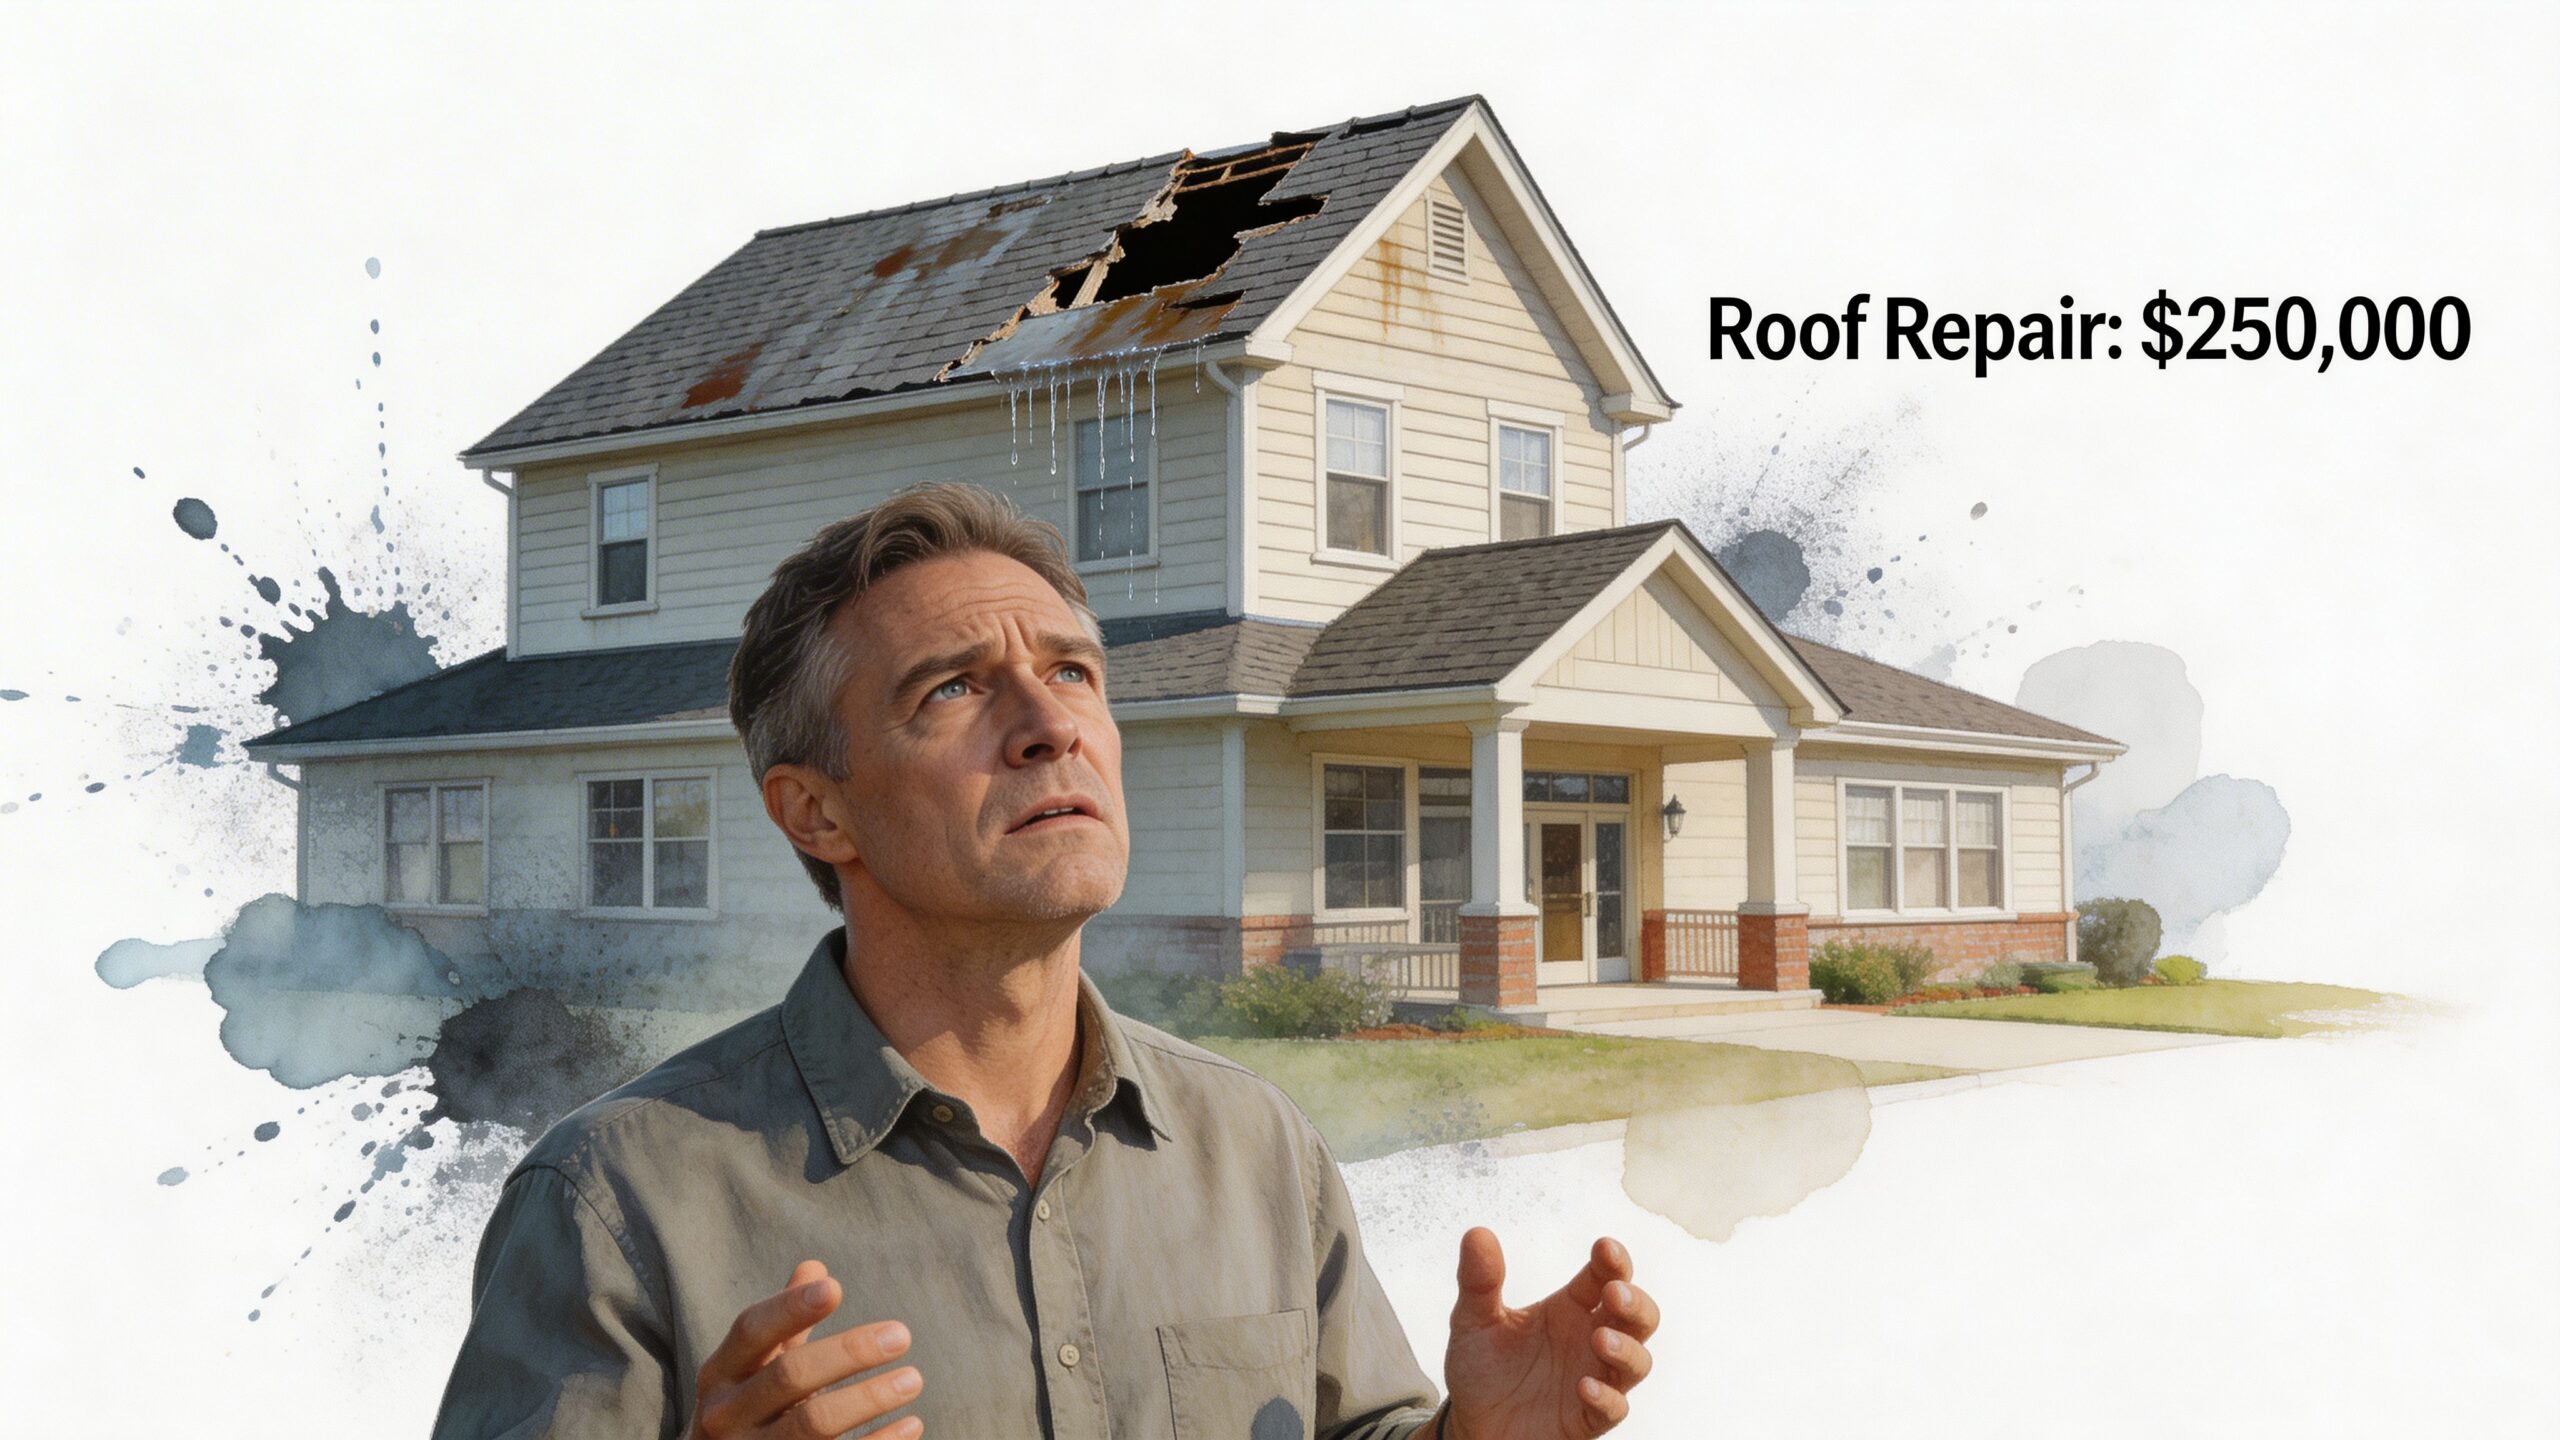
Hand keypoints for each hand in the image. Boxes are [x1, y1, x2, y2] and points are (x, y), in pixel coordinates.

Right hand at [683, 1260, 924, 1438]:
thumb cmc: (751, 1409)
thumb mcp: (754, 1367)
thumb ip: (783, 1323)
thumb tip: (814, 1267)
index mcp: (720, 1373)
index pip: (751, 1331)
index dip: (790, 1308)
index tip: (835, 1288)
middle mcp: (725, 1414)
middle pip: (789, 1375)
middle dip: (848, 1352)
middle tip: (901, 1335)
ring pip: (814, 1423)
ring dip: (868, 1398)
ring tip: (913, 1379)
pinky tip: (911, 1424)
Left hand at [1435, 1230, 1657, 1439]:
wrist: (1472, 1424)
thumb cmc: (1481, 1368)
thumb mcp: (1472, 1320)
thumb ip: (1478, 1280)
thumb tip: (1477, 1233)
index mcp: (1570, 1308)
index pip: (1606, 1276)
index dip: (1613, 1261)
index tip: (1605, 1248)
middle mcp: (1590, 1339)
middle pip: (1639, 1316)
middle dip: (1636, 1302)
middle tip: (1615, 1292)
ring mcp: (1594, 1378)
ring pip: (1638, 1361)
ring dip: (1626, 1349)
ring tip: (1600, 1340)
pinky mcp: (1587, 1418)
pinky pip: (1614, 1409)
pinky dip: (1606, 1398)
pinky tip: (1584, 1387)